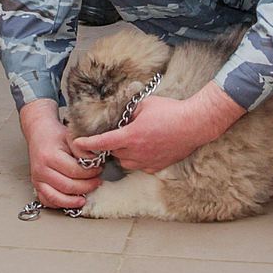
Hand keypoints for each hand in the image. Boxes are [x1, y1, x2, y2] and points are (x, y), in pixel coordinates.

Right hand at [19, 99, 101, 208]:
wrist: (39, 134)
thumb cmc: (55, 136)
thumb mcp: (71, 136)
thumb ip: (82, 149)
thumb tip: (93, 162)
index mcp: (50, 156)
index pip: (74, 171)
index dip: (90, 173)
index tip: (99, 169)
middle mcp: (41, 170)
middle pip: (67, 186)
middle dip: (86, 186)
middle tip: (97, 181)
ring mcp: (37, 180)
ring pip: (57, 198)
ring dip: (74, 200)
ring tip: (85, 197)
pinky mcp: (36, 186)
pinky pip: (48, 201)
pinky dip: (60, 204)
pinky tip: (71, 201)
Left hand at [73, 83, 244, 172]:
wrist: (194, 124)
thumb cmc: (170, 111)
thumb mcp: (145, 105)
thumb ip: (128, 112)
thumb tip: (118, 116)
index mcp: (130, 136)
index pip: (102, 143)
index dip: (87, 144)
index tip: (77, 143)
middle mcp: (136, 152)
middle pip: (113, 153)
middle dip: (111, 144)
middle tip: (117, 133)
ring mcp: (147, 162)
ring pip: (125, 161)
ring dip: (124, 152)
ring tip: (134, 139)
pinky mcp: (156, 167)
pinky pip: (140, 165)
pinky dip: (138, 158)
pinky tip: (147, 147)